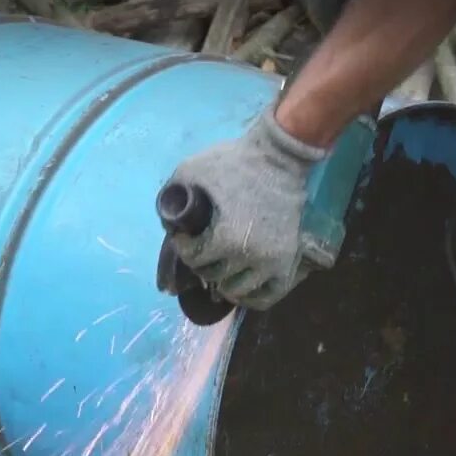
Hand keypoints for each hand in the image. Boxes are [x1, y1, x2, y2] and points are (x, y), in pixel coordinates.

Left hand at [163, 106, 329, 310]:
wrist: (282, 158)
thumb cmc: (236, 163)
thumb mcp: (193, 168)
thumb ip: (172, 192)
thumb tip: (167, 221)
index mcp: (226, 239)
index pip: (194, 259)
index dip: (183, 247)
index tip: (184, 236)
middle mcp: (250, 258)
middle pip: (214, 277)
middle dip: (201, 264)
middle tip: (202, 249)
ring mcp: (272, 264)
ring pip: (238, 291)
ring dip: (223, 281)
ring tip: (220, 266)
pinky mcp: (288, 263)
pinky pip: (267, 297)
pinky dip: (251, 297)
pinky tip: (240, 286)